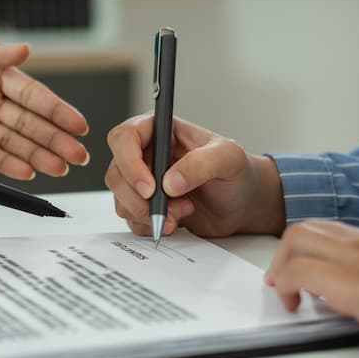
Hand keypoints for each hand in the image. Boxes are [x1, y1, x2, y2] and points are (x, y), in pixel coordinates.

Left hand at [0, 19, 89, 179]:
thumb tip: (24, 50)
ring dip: (38, 156)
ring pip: (13, 142)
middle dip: (55, 139)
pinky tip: (28, 172)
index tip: (79, 125)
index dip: (56, 109)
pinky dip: (7, 164)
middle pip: (28, 122)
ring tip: (60, 169)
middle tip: (78, 156)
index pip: (30, 93)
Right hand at [104, 114, 285, 238]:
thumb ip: (201, 163)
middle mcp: (146, 155)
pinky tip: (177, 221)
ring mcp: (143, 182)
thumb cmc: (237, 173)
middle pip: (116, 173)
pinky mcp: (146, 206)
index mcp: (160, 131)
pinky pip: (131, 219)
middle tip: (167, 209)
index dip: (130, 162)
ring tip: (181, 213)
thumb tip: (169, 182)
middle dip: (138, 198)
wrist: (242, 204)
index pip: (124, 137)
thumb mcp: (228, 158)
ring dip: (147, 214)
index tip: (150, 187)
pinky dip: (150, 225)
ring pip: (120, 199)